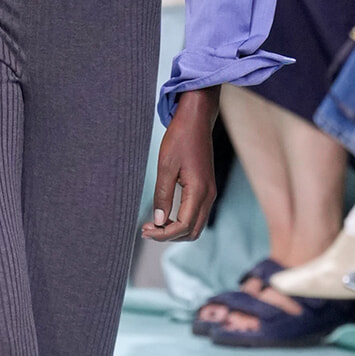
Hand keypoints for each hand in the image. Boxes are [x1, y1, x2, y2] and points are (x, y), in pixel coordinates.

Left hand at [141, 87, 220, 243]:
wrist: (197, 119)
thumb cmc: (180, 138)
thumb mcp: (166, 166)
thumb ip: (162, 195)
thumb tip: (157, 220)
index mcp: (199, 191)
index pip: (182, 226)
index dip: (162, 234)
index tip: (145, 229)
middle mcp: (208, 195)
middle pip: (191, 232)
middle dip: (169, 235)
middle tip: (147, 229)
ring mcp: (209, 192)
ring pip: (195, 225)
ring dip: (175, 229)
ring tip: (154, 223)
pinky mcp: (206, 187)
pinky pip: (196, 213)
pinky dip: (181, 220)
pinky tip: (165, 213)